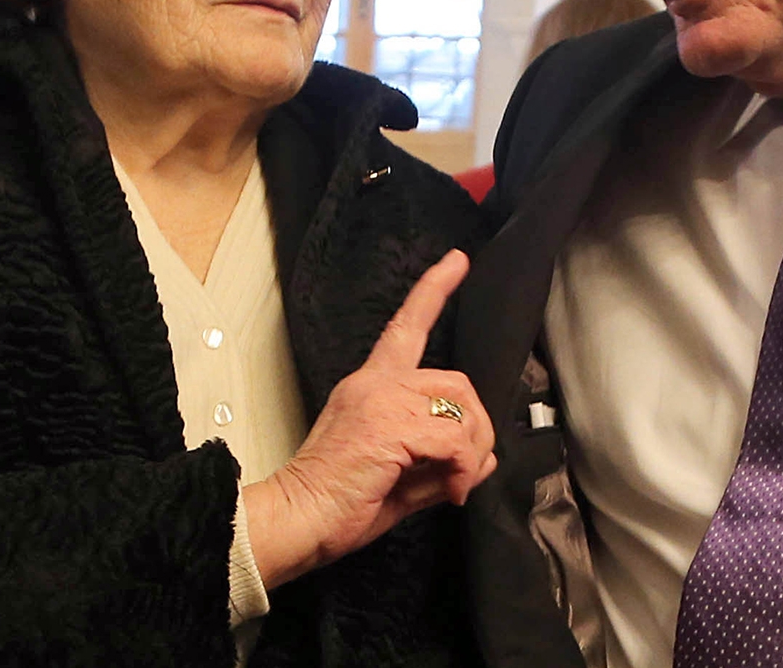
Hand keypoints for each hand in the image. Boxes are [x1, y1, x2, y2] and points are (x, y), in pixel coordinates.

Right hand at [243, 250, 494, 588]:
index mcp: (370, 387)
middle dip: (476, 428)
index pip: (405, 327)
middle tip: (464, 469)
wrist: (299, 520)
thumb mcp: (399, 477)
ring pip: (461, 412)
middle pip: (457, 382)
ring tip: (451, 485)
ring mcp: (381, 400)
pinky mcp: (389, 426)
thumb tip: (483, 458)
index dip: (434, 291)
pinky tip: (447, 491)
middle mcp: (375, 384)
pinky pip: (455, 441)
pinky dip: (462, 470)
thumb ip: (440, 462)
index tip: (456, 262)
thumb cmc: (338, 504)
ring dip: (470, 454)